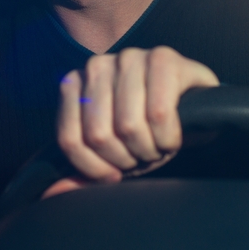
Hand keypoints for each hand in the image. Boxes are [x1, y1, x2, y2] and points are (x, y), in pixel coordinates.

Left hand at [50, 46, 217, 194]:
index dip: (94, 168)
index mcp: (75, 84)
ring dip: (149, 149)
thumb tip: (54, 192)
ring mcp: (129, 57)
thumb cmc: (147, 130)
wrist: (194, 107)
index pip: (70, 140)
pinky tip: (171, 136)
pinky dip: (168, 137)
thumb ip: (85, 170)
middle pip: (99, 135)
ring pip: (128, 126)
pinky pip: (159, 113)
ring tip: (156, 145)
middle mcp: (97, 66)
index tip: (114, 174)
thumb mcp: (113, 153)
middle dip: (125, 159)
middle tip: (141, 156)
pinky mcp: (163, 57)